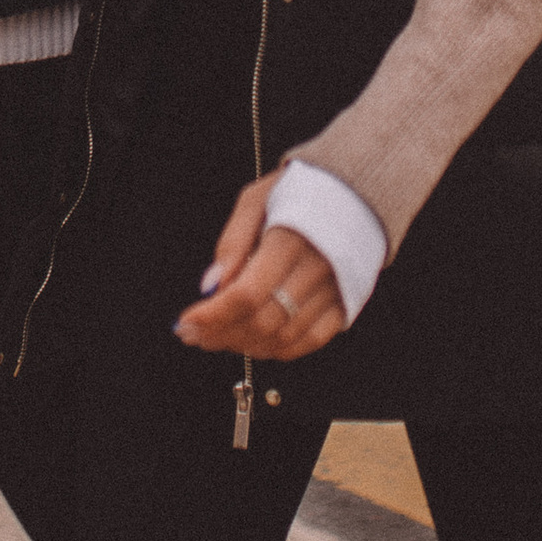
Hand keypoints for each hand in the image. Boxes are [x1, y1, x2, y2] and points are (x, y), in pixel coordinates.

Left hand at [174, 166, 346, 359]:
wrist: (355, 191)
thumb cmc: (301, 191)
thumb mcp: (256, 200)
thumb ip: (232, 242)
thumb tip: (210, 286)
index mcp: (293, 238)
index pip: (247, 293)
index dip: (213, 315)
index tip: (186, 321)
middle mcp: (319, 268)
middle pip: (263, 321)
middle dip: (222, 334)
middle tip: (195, 334)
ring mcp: (336, 290)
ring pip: (284, 337)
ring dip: (245, 345)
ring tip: (219, 337)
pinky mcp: (346, 303)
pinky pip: (310, 341)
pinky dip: (278, 349)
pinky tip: (254, 341)